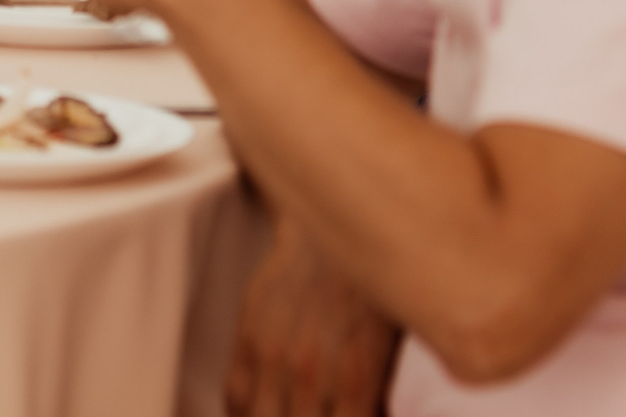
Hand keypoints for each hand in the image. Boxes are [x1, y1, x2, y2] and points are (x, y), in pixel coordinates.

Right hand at [228, 216, 400, 416]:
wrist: (331, 226)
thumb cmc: (373, 288)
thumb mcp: (391, 346)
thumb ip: (377, 395)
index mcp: (357, 379)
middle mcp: (311, 372)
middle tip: (317, 414)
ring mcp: (273, 354)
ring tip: (289, 412)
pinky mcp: (248, 334)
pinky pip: (235, 395)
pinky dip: (243, 414)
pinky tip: (260, 411)